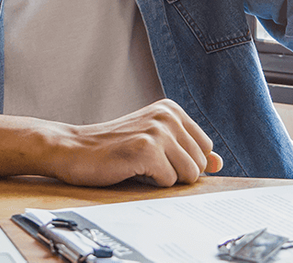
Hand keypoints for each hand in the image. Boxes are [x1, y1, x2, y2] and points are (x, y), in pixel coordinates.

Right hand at [42, 99, 222, 186]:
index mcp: (172, 109)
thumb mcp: (156, 143)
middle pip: (200, 163)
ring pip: (189, 174)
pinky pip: (168, 181)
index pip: (206, 148)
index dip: (184, 162)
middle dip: (176, 172)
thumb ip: (188, 150)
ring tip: (140, 166)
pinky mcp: (146, 148)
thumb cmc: (114, 148)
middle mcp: (168, 115)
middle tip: (147, 163)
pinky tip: (132, 169)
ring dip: (165, 179)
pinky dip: (151, 183)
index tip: (158, 157)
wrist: (73, 149)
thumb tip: (218, 163)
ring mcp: (158, 130)